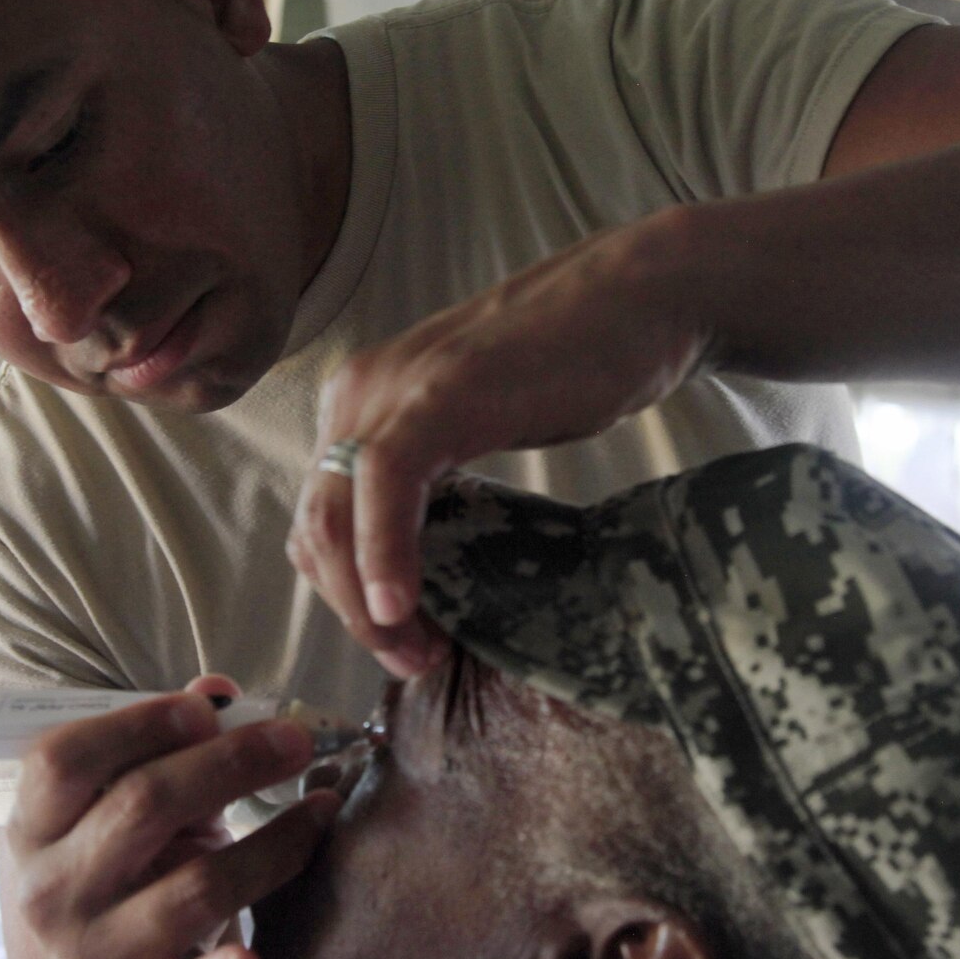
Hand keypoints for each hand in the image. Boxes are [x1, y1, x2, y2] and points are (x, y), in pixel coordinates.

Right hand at [4, 676, 339, 958]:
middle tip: (297, 740)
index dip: (138, 724)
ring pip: (191, 888)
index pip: (62, 760)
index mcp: (35, 832)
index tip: (208, 709)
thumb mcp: (142, 820)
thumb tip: (218, 688)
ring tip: (322, 814)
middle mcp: (50, 895)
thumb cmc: (139, 891)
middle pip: (140, 808)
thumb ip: (171, 751)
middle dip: (230, 763)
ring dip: (272, 845)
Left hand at [287, 213, 707, 676]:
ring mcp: (391, 389)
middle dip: (353, 612)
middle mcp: (358, 392)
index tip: (404, 642)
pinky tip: (398, 605)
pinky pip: (384, 483)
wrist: (641, 298)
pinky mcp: (437, 393)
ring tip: (414, 650)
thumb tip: (420, 561)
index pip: (321, 520)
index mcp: (362, 403)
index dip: (347, 596)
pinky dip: (383, 551)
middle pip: (318, 528)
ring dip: (364, 600)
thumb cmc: (576, 366)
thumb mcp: (479, 428)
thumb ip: (434, 477)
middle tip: (410, 660)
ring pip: (335, 514)